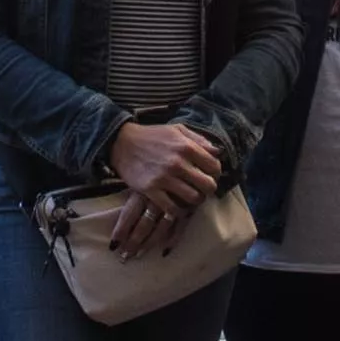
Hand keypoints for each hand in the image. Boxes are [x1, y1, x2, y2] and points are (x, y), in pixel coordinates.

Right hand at [103, 116, 224, 244]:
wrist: (121, 142)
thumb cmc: (152, 135)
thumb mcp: (177, 130)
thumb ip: (199, 139)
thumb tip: (218, 152)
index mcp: (186, 147)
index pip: (214, 166)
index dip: (215, 173)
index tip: (209, 175)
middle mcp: (177, 163)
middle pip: (208, 185)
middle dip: (208, 189)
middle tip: (202, 188)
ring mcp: (163, 178)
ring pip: (193, 198)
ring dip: (195, 200)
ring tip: (190, 196)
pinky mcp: (150, 190)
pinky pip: (172, 208)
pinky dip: (178, 210)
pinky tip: (177, 206)